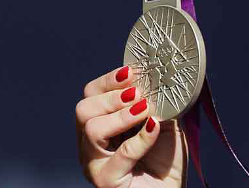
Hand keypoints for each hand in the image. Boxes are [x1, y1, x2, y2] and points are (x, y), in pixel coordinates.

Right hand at [76, 66, 187, 187]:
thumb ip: (158, 101)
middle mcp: (91, 144)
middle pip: (83, 109)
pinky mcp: (107, 181)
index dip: (109, 80)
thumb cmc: (165, 160)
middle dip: (112, 96)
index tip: (133, 71)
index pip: (91, 95)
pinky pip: (121, 155)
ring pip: (92, 129)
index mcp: (101, 125)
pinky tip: (155, 127)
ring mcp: (96, 164)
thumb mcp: (164, 121)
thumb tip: (160, 76)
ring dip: (122, 115)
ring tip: (145, 110)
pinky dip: (141, 137)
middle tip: (138, 93)